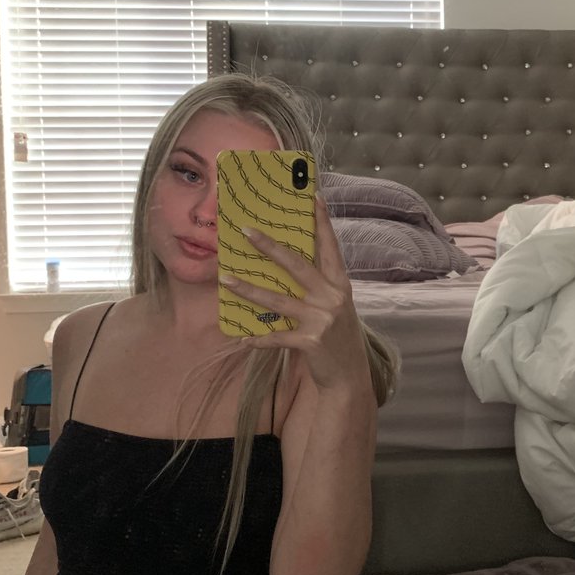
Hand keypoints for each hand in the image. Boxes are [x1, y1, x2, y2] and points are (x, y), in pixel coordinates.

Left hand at [220, 195, 370, 393]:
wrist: (349, 377)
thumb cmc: (338, 338)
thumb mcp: (335, 307)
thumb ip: (317, 288)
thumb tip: (284, 268)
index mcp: (340, 285)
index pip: (330, 247)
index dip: (322, 222)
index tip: (313, 197)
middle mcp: (333, 297)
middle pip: (297, 265)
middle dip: (270, 247)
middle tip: (247, 231)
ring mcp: (322, 319)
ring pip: (277, 300)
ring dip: (247, 289)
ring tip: (225, 279)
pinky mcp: (310, 341)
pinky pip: (276, 336)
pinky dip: (258, 338)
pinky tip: (243, 338)